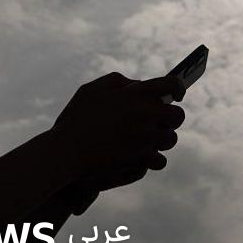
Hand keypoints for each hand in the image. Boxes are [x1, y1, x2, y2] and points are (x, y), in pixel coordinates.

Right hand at [51, 72, 185, 184]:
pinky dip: (153, 159)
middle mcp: (145, 114)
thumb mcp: (90, 90)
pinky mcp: (141, 160)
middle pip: (177, 115)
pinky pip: (160, 160)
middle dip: (171, 118)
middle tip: (161, 121)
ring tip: (149, 140)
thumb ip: (117, 82)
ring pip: (170, 139)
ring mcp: (145, 138)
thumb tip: (139, 84)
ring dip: (162, 139)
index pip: (171, 84)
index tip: (177, 94)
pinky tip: (143, 157)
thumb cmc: (74, 121)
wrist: (64, 154)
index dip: (178, 88)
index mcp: (135, 94)